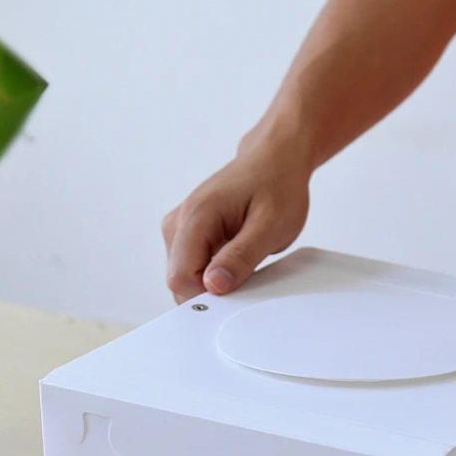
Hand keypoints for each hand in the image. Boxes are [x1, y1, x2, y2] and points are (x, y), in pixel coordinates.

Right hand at [163, 135, 310, 302]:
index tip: (237, 289)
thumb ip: (240, 257)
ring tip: (244, 260)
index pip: (179, 279)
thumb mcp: (269, 226)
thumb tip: (214, 286)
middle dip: (211, 290)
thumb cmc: (277, 186)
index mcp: (195, 219)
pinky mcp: (188, 234)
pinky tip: (236, 258)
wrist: (275, 161)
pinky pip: (192, 268)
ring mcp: (179, 229)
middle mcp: (178, 224)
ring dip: (214, 281)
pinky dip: (214, 273)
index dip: (208, 295)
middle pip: (178, 282)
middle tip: (246, 274)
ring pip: (185, 278)